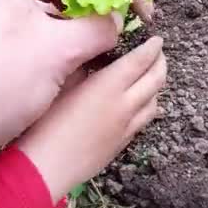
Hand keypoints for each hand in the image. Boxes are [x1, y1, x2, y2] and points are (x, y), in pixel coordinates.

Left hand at [0, 0, 121, 172]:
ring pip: (28, 13)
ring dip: (60, 31)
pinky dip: (35, 45)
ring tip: (88, 54)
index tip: (129, 8)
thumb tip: (116, 21)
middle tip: (111, 35)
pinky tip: (56, 67)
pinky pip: (8, 32)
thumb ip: (98, 27)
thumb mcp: (60, 51)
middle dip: (81, 12)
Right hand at [18, 37, 166, 202]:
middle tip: (159, 54)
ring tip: (150, 78)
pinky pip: (144, 120)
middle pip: (155, 80)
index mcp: (109, 85)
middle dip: (161, 63)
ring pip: (154, 102)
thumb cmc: (46, 124)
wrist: (47, 167)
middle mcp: (125, 105)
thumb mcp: (61, 85)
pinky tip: (140, 106)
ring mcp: (127, 127)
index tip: (157, 39)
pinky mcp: (122, 144)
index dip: (152, 48)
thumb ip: (82, 67)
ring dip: (156, 87)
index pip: (140, 61)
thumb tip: (93, 56)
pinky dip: (148, 107)